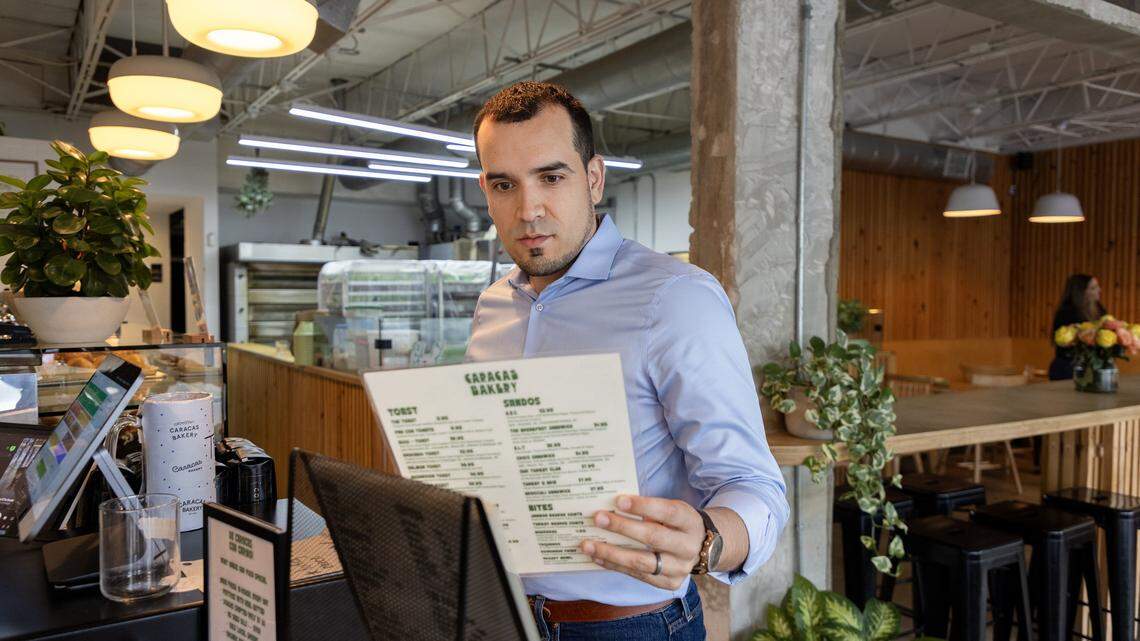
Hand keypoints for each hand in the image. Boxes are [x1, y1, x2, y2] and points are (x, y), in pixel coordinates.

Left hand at [580, 495, 704, 589]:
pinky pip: (637, 575)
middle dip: (622, 527)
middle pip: (653, 537)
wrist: (704, 549)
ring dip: (611, 553)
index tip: (619, 501)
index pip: (667, 512)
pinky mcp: (669, 583)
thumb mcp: (673, 510)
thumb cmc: (679, 524)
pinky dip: (615, 566)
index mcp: (689, 522)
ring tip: (588, 545)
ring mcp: (679, 568)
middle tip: (598, 518)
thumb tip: (614, 507)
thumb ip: (651, 509)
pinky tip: (598, 558)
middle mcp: (687, 547)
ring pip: (642, 562)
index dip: (643, 506)